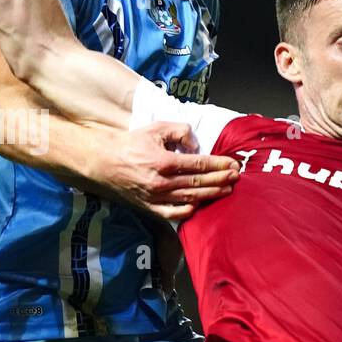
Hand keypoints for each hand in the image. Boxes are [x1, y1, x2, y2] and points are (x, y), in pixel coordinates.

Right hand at [92, 121, 239, 220]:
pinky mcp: (149, 206)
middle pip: (198, 182)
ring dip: (211, 194)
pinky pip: (172, 213)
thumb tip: (196, 145)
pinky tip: (200, 204)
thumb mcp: (156, 129)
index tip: (233, 163)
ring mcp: (155, 197)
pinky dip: (188, 210)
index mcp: (163, 160)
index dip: (219, 164)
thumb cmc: (131, 143)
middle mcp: (161, 181)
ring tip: (227, 189)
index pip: (199, 164)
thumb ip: (179, 131)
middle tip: (237, 176)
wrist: (104, 161)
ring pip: (190, 197)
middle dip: (221, 179)